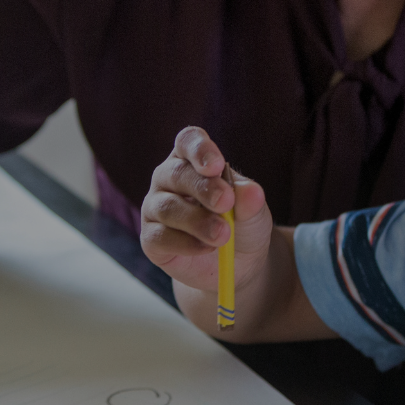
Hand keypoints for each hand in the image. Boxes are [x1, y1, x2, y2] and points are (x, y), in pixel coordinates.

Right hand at [140, 126, 271, 293]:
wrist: (237, 263)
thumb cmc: (242, 223)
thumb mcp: (253, 210)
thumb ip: (250, 200)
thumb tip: (252, 192)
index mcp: (192, 159)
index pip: (188, 141)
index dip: (199, 149)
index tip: (216, 166)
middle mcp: (168, 178)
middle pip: (177, 173)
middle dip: (203, 188)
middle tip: (225, 203)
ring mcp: (155, 207)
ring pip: (168, 208)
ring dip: (197, 221)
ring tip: (223, 235)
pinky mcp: (151, 238)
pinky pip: (161, 237)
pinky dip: (186, 243)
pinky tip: (207, 248)